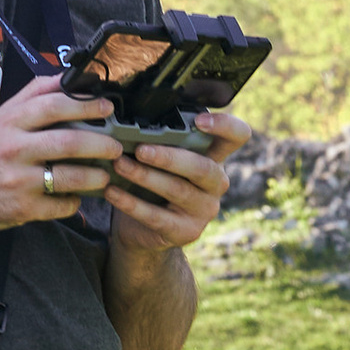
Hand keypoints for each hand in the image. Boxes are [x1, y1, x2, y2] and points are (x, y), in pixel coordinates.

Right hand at [0, 71, 120, 230]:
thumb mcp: (2, 117)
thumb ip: (33, 96)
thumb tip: (68, 77)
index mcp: (10, 122)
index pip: (52, 106)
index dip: (85, 105)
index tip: (106, 107)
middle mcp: (13, 149)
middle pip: (67, 143)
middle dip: (99, 144)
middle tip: (116, 147)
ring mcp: (17, 180)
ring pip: (68, 177)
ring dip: (94, 177)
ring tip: (105, 175)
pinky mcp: (21, 208)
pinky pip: (59, 206)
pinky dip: (73, 202)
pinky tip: (76, 197)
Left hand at [104, 104, 250, 257]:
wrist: (143, 229)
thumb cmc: (153, 183)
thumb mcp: (164, 159)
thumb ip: (162, 140)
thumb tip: (132, 118)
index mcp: (215, 157)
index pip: (237, 136)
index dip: (225, 126)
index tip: (199, 121)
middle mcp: (216, 183)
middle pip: (203, 167)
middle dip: (170, 157)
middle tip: (140, 149)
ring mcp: (204, 210)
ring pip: (177, 190)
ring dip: (145, 176)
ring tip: (119, 165)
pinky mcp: (186, 232)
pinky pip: (157, 216)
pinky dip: (131, 203)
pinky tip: (112, 191)